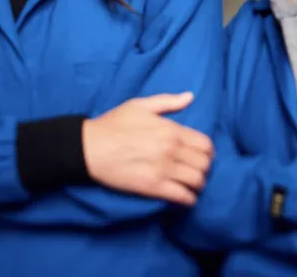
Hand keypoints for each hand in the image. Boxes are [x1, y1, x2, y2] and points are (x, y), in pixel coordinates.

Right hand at [81, 92, 213, 206]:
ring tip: (192, 185)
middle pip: (204, 164)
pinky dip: (188, 199)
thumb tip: (190, 97)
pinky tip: (185, 198)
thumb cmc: (113, 124)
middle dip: (204, 168)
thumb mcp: (140, 105)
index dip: (208, 152)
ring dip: (198, 184)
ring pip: (197, 181)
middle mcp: (171, 149)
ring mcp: (163, 169)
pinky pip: (182, 196)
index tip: (202, 156)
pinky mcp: (153, 187)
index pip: (205, 144)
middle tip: (197, 171)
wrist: (88, 147)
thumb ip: (168, 102)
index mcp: (171, 130)